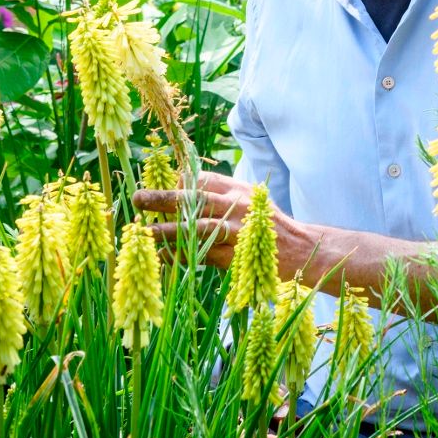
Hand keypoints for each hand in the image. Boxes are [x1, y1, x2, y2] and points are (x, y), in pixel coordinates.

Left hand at [133, 170, 257, 268]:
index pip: (203, 180)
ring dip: (167, 231)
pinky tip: (164, 256)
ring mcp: (237, 232)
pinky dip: (182, 256)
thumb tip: (182, 186)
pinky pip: (202, 256)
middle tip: (138, 198)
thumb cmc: (266, 225)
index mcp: (238, 190)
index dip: (177, 183)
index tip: (157, 187)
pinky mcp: (236, 257)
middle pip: (195, 199)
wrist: (300, 251)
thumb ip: (221, 194)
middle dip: (164, 198)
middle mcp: (237, 207)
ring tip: (144, 232)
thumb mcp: (249, 200)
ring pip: (196, 229)